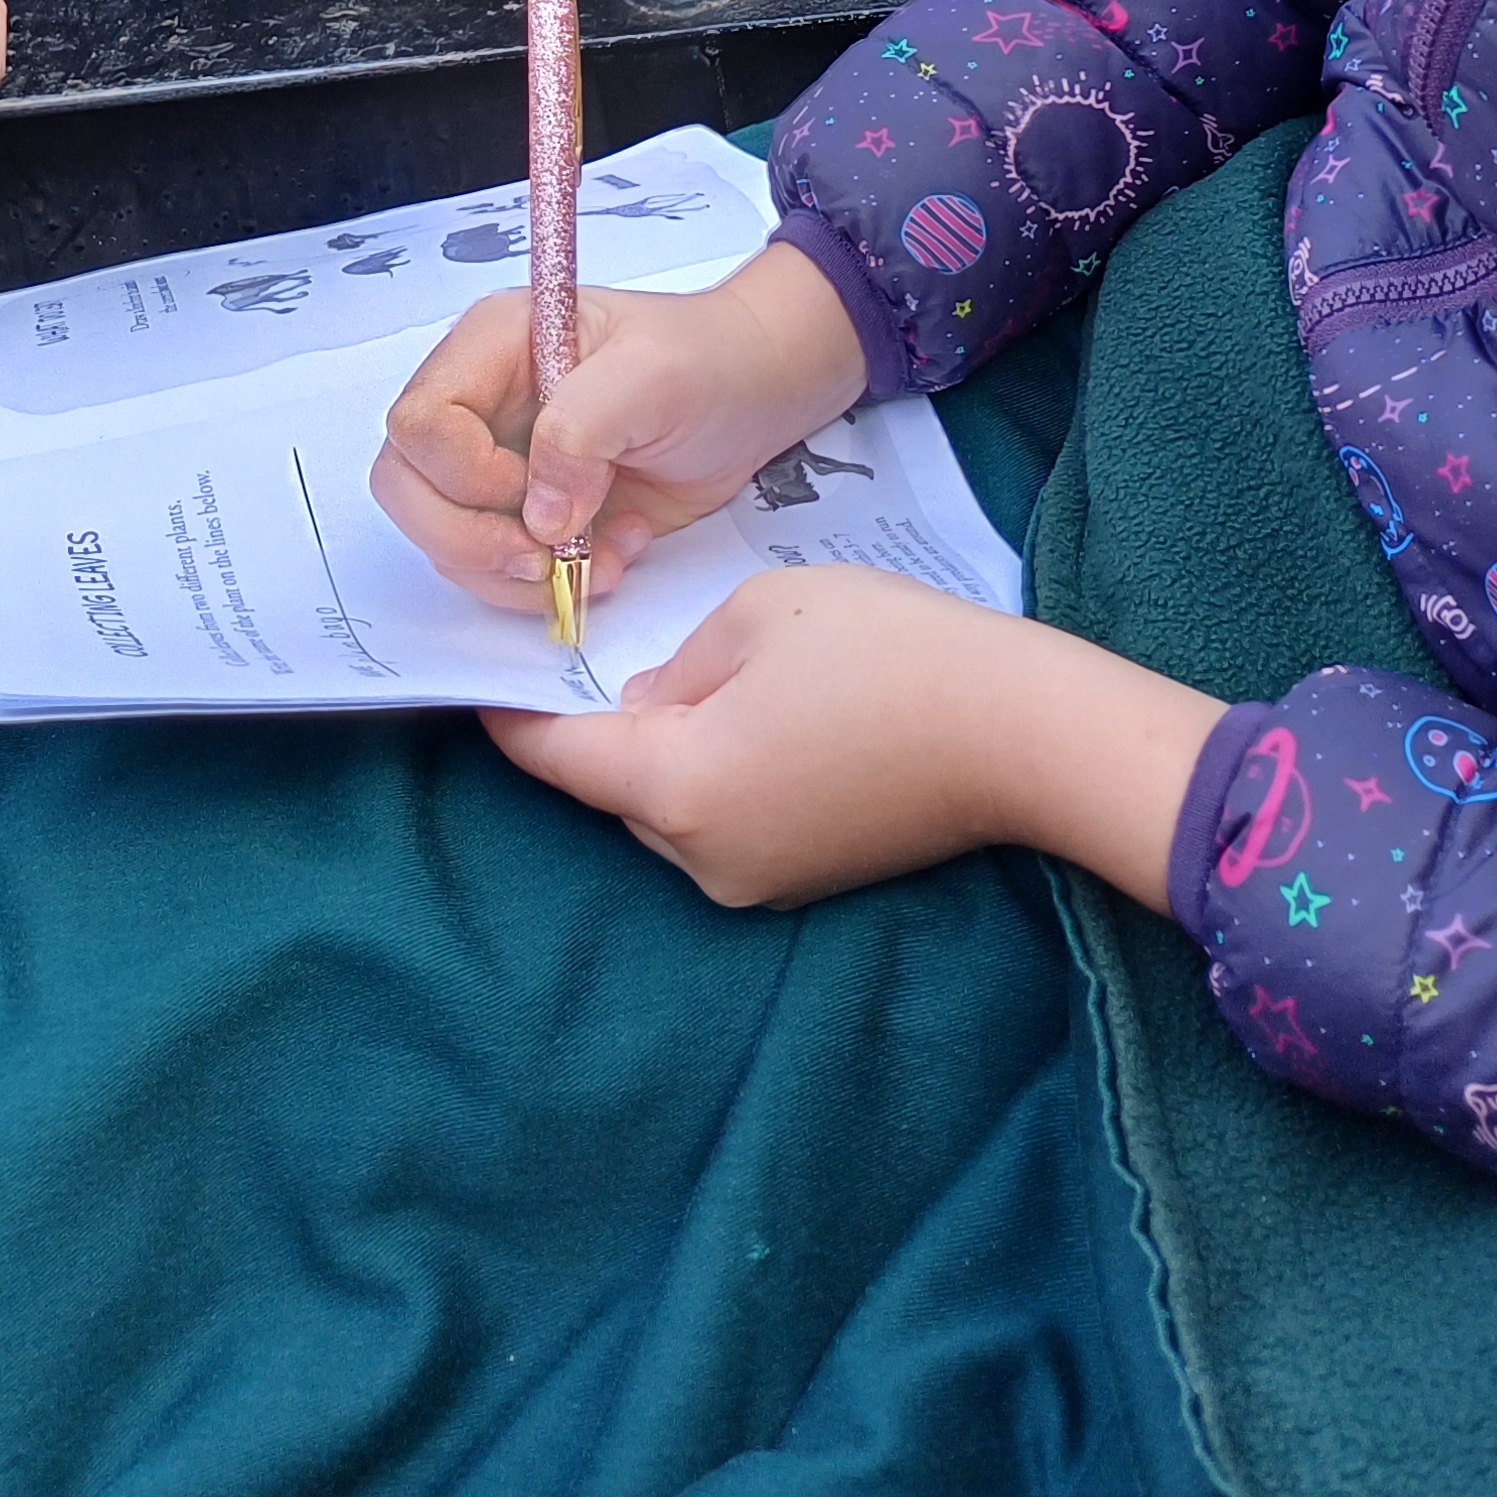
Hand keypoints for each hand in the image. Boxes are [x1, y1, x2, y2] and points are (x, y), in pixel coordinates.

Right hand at [372, 240, 870, 608]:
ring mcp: (499, 463)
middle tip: (544, 560)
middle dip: (469, 540)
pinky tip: (610, 558)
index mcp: (494, 346)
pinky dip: (547, 586)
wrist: (751, 396)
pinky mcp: (527, 514)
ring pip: (445, 540)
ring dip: (515, 573)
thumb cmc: (707, 361)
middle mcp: (481, 405)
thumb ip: (582, 430)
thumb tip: (538, 515)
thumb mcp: (653, 375)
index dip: (463, 473)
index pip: (420, 421)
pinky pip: (496, 570)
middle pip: (407, 487)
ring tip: (599, 558)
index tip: (532, 492)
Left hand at [483, 568, 1222, 910]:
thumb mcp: (760, 617)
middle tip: (604, 646)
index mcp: (675, 785)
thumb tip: (650, 700)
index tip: (478, 680)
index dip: (511, 716)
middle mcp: (701, 856)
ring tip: (706, 672)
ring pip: (673, 805)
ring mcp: (757, 879)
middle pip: (616, 788)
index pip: (557, 758)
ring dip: (670, 749)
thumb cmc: (887, 652)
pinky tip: (765, 713)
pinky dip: (721, 771)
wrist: (1018, 731)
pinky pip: (727, 820)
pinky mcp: (806, 877)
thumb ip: (679, 663)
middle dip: (604, 727)